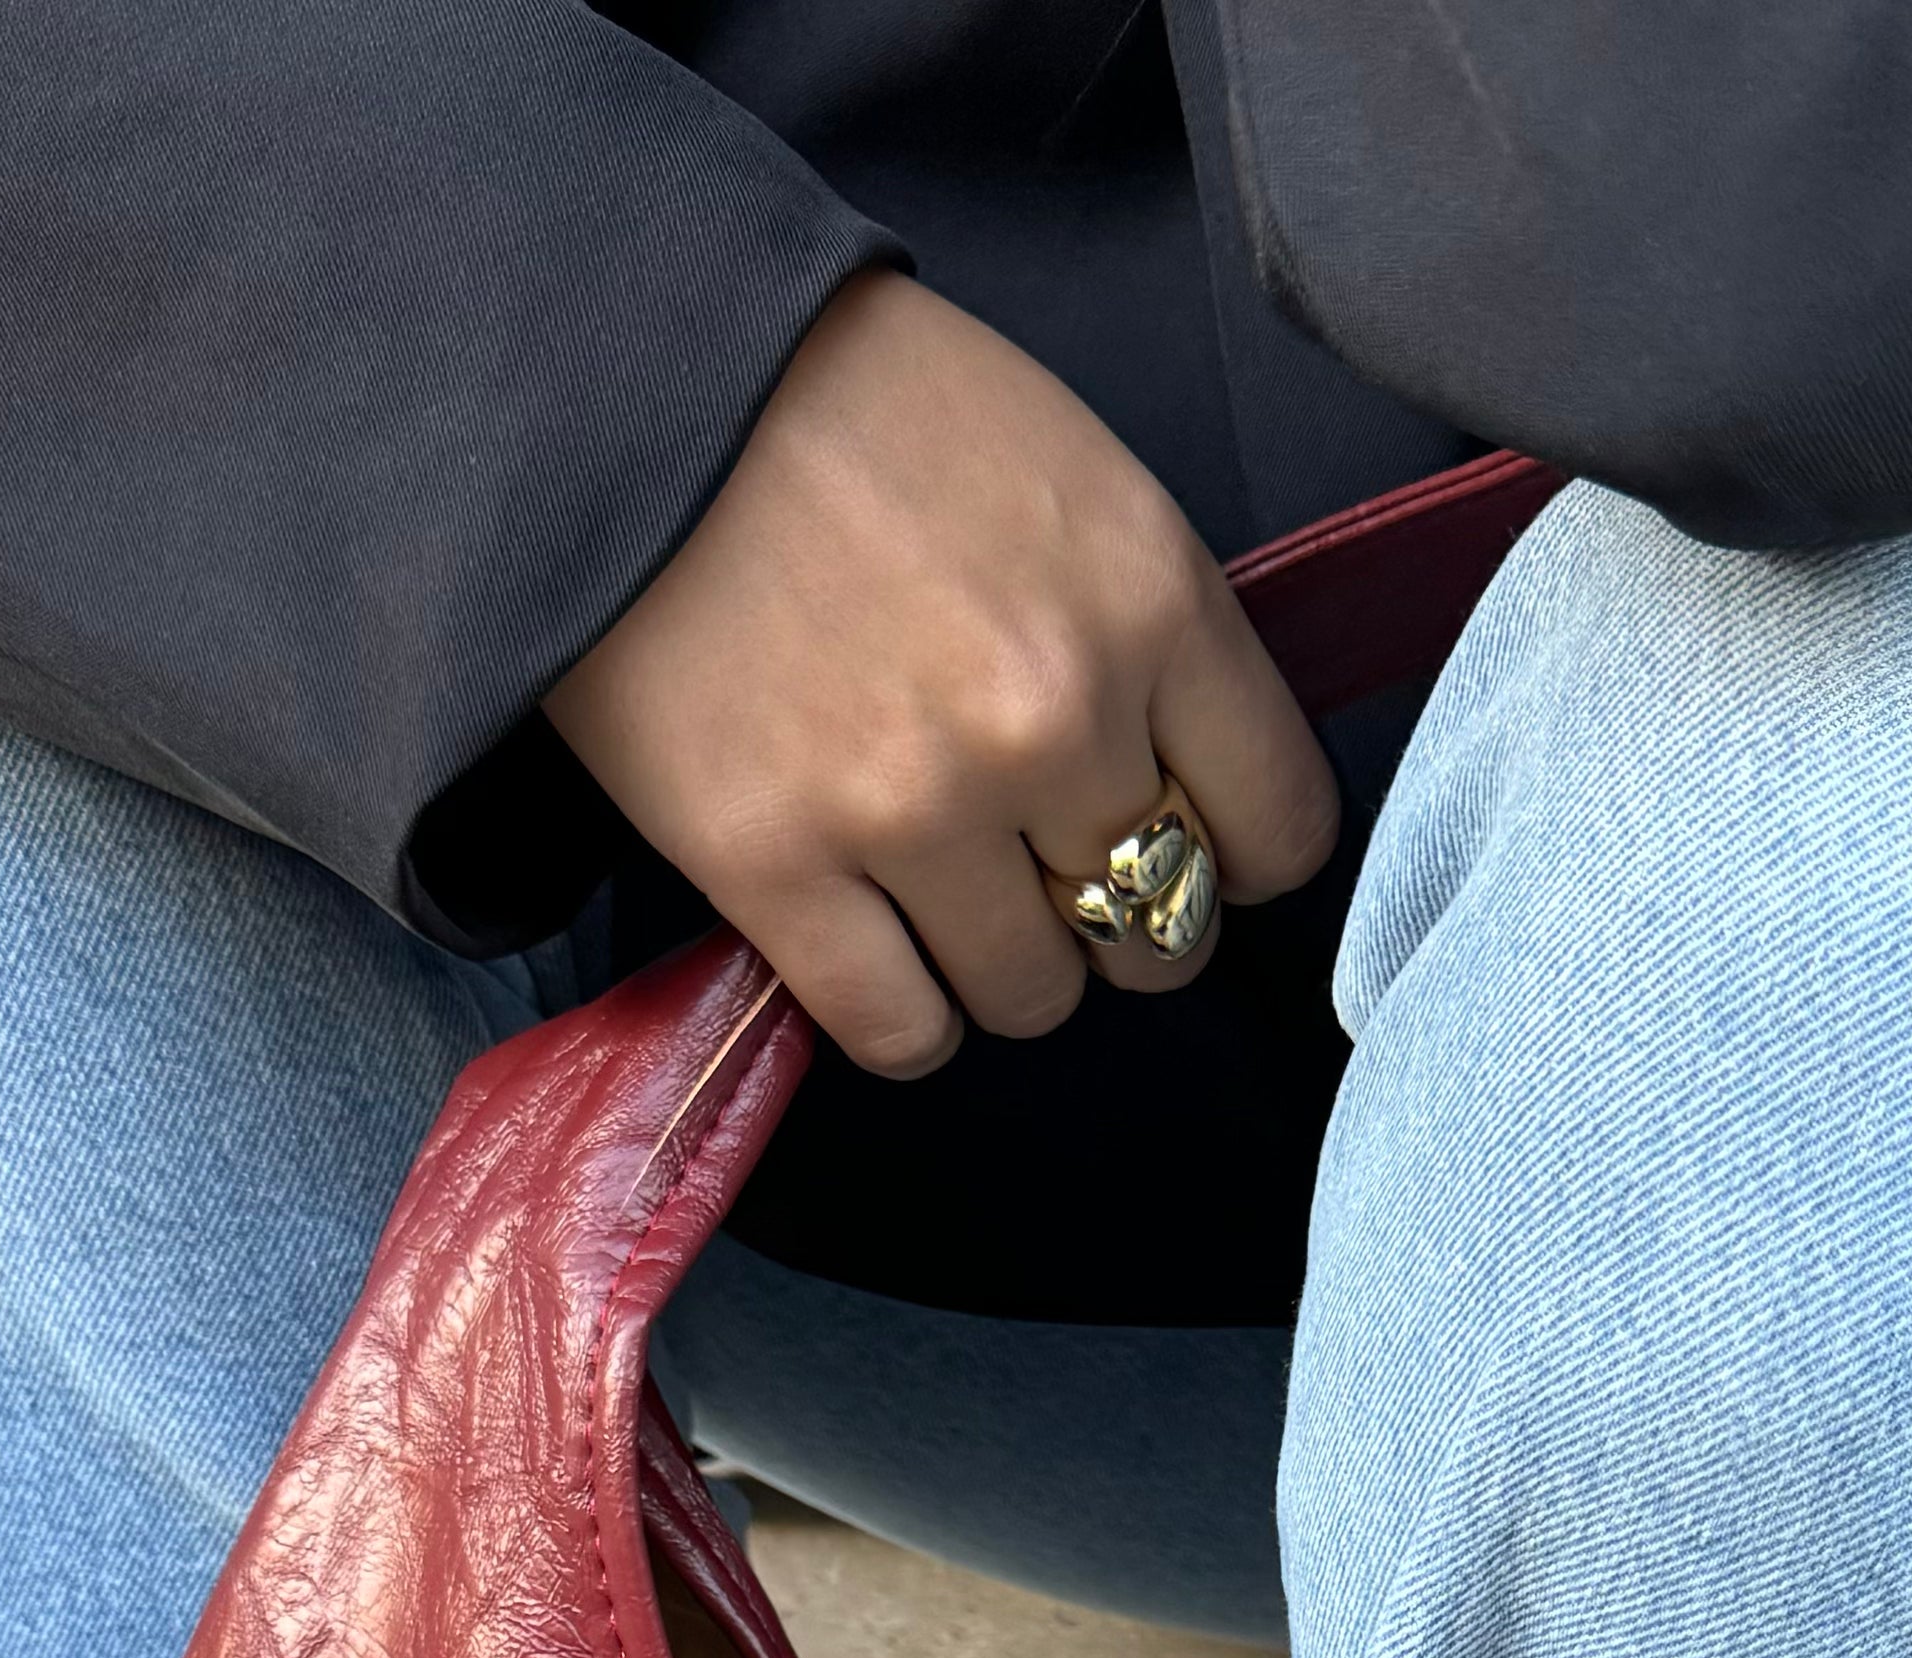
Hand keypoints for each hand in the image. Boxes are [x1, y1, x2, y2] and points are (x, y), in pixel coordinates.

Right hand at [547, 272, 1340, 1077]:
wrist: (633, 371)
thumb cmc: (855, 405)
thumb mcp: (1065, 473)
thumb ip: (1147, 633)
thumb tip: (1182, 788)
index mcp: (1150, 600)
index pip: (1277, 829)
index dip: (1236, 853)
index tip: (1187, 841)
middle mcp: (1052, 716)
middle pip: (1160, 928)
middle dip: (1114, 915)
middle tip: (1041, 864)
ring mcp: (915, 802)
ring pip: (1033, 996)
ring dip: (1000, 966)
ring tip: (940, 891)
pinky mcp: (777, 864)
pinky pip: (901, 1031)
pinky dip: (902, 1014)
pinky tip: (874, 947)